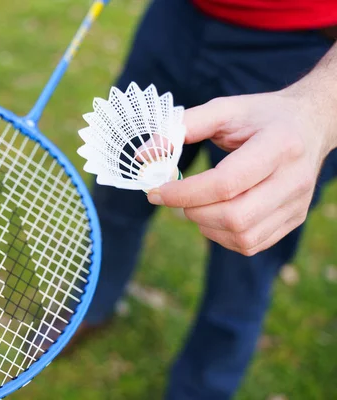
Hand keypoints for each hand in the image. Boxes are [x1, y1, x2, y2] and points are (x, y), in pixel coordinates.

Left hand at [146, 88, 336, 255]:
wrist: (310, 125)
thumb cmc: (261, 117)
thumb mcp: (225, 109)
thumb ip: (184, 126)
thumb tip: (145, 155)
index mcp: (280, 145)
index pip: (227, 182)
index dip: (185, 192)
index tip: (157, 190)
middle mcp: (294, 179)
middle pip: (235, 216)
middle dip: (192, 210)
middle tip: (174, 196)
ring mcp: (297, 204)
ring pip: (242, 236)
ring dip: (205, 224)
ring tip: (195, 202)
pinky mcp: (293, 219)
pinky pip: (251, 244)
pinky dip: (221, 235)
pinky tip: (213, 213)